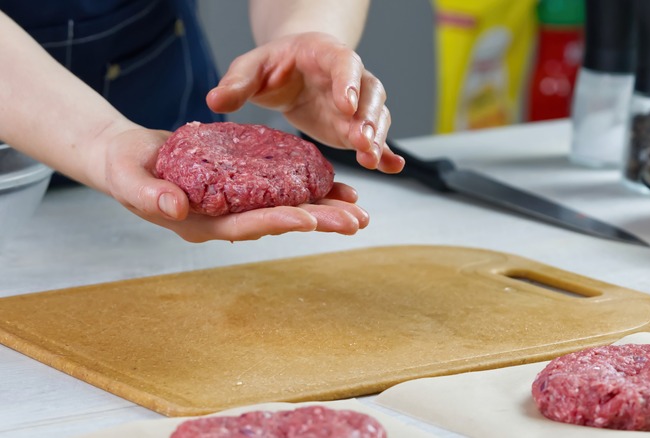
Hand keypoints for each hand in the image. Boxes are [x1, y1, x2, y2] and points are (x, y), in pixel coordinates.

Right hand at [96, 127, 368, 241]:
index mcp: (201, 223)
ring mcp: (235, 205)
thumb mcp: (128, 180)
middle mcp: (225, 219)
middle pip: (277, 222)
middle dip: (318, 221)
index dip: (277, 221)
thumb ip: (149, 196)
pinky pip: (279, 190)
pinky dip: (307, 188)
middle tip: (356, 221)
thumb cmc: (124, 169)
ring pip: (285, 208)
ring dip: (323, 210)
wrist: (127, 158)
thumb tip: (175, 209)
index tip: (309, 219)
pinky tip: (335, 188)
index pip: (245, 225)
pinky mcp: (242, 187)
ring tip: (358, 210)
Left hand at [206, 32, 404, 173]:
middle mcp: (350, 78)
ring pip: (376, 117)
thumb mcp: (251, 67)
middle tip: (362, 141)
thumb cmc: (273, 65)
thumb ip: (237, 82)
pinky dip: (387, 152)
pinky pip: (376, 138)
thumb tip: (215, 101)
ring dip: (377, 138)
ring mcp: (357, 104)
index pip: (344, 63)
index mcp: (325, 54)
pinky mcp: (356, 127)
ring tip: (371, 159)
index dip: (347, 82)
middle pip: (369, 94)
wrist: (291, 70)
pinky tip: (393, 167)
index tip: (345, 104)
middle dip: (367, 118)